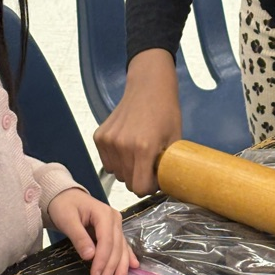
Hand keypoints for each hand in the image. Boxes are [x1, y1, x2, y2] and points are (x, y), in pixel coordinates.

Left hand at [47, 189, 138, 274]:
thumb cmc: (64, 206)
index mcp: (104, 214)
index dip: (102, 260)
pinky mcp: (113, 230)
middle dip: (111, 266)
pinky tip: (133, 267)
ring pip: (121, 248)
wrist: (65, 196)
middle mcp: (114, 219)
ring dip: (120, 266)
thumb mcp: (67, 220)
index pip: (107, 241)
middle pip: (116, 246)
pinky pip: (122, 245)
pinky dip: (127, 256)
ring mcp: (116, 224)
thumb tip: (90, 256)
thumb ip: (79, 237)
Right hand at [94, 49, 181, 195]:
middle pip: (127, 182)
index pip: (139, 188)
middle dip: (139, 178)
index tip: (154, 179)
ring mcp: (108, 140)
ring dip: (127, 170)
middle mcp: (122, 145)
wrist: (148, 87)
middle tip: (148, 164)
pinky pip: (107, 162)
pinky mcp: (99, 136)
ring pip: (116, 173)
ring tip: (138, 154)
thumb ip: (167, 166)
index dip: (149, 187)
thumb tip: (165, 185)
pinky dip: (116, 160)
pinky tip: (126, 147)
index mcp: (143, 148)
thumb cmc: (165, 112)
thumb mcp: (175, 140)